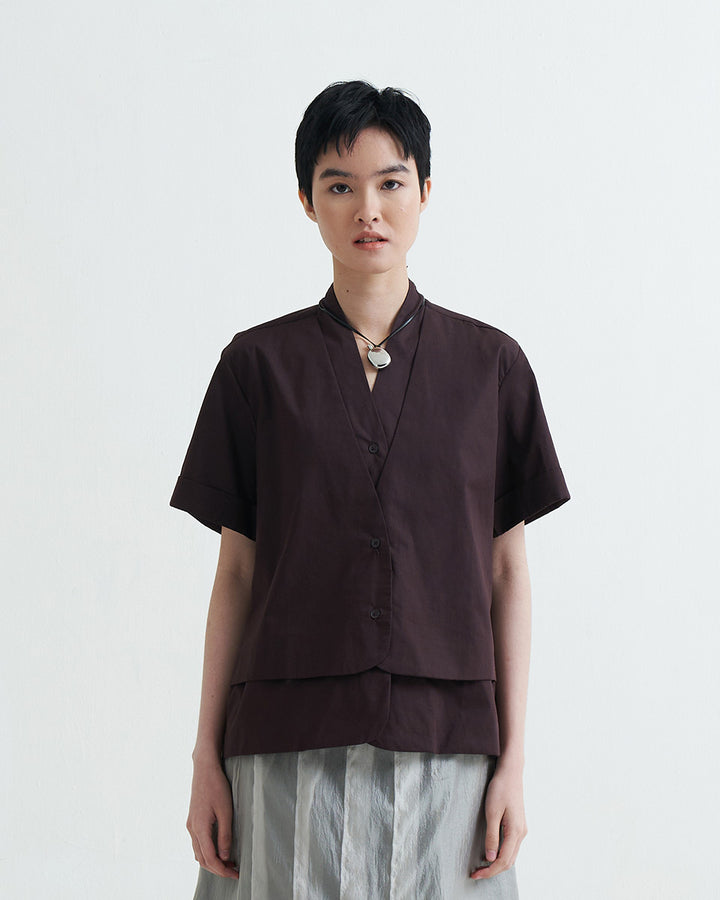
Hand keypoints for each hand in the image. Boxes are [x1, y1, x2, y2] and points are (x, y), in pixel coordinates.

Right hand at [187, 757, 238, 879]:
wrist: (204, 768)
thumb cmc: (216, 786)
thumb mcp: (226, 811)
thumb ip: (225, 835)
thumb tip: (225, 856)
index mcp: (199, 828)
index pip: (210, 858)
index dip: (222, 870)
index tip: (235, 874)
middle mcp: (192, 829)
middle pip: (202, 859)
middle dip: (218, 868)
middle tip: (234, 871)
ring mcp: (190, 824)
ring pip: (199, 852)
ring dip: (212, 860)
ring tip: (229, 862)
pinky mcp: (193, 820)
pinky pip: (198, 843)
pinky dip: (207, 851)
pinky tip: (218, 849)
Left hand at [470, 762, 526, 880]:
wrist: (510, 772)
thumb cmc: (500, 789)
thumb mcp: (492, 812)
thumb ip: (492, 836)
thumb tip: (491, 858)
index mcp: (516, 832)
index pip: (503, 860)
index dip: (489, 870)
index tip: (475, 874)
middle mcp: (521, 833)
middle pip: (508, 861)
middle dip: (493, 871)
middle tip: (476, 873)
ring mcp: (521, 829)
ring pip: (511, 856)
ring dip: (497, 864)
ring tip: (482, 867)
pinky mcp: (518, 825)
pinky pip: (511, 847)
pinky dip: (502, 855)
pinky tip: (491, 854)